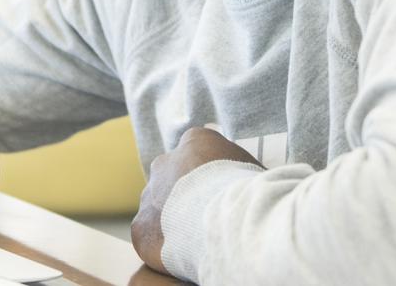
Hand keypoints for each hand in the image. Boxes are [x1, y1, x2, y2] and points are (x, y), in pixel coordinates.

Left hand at [132, 126, 258, 272]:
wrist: (228, 220)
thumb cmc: (250, 193)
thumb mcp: (254, 169)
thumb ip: (242, 172)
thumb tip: (252, 184)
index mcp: (195, 141)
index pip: (198, 152)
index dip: (211, 175)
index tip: (222, 191)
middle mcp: (165, 163)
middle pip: (173, 177)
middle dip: (186, 195)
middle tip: (207, 215)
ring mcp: (149, 194)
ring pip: (158, 207)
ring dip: (173, 220)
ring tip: (197, 238)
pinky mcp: (141, 227)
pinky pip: (149, 235)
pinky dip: (164, 246)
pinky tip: (183, 254)